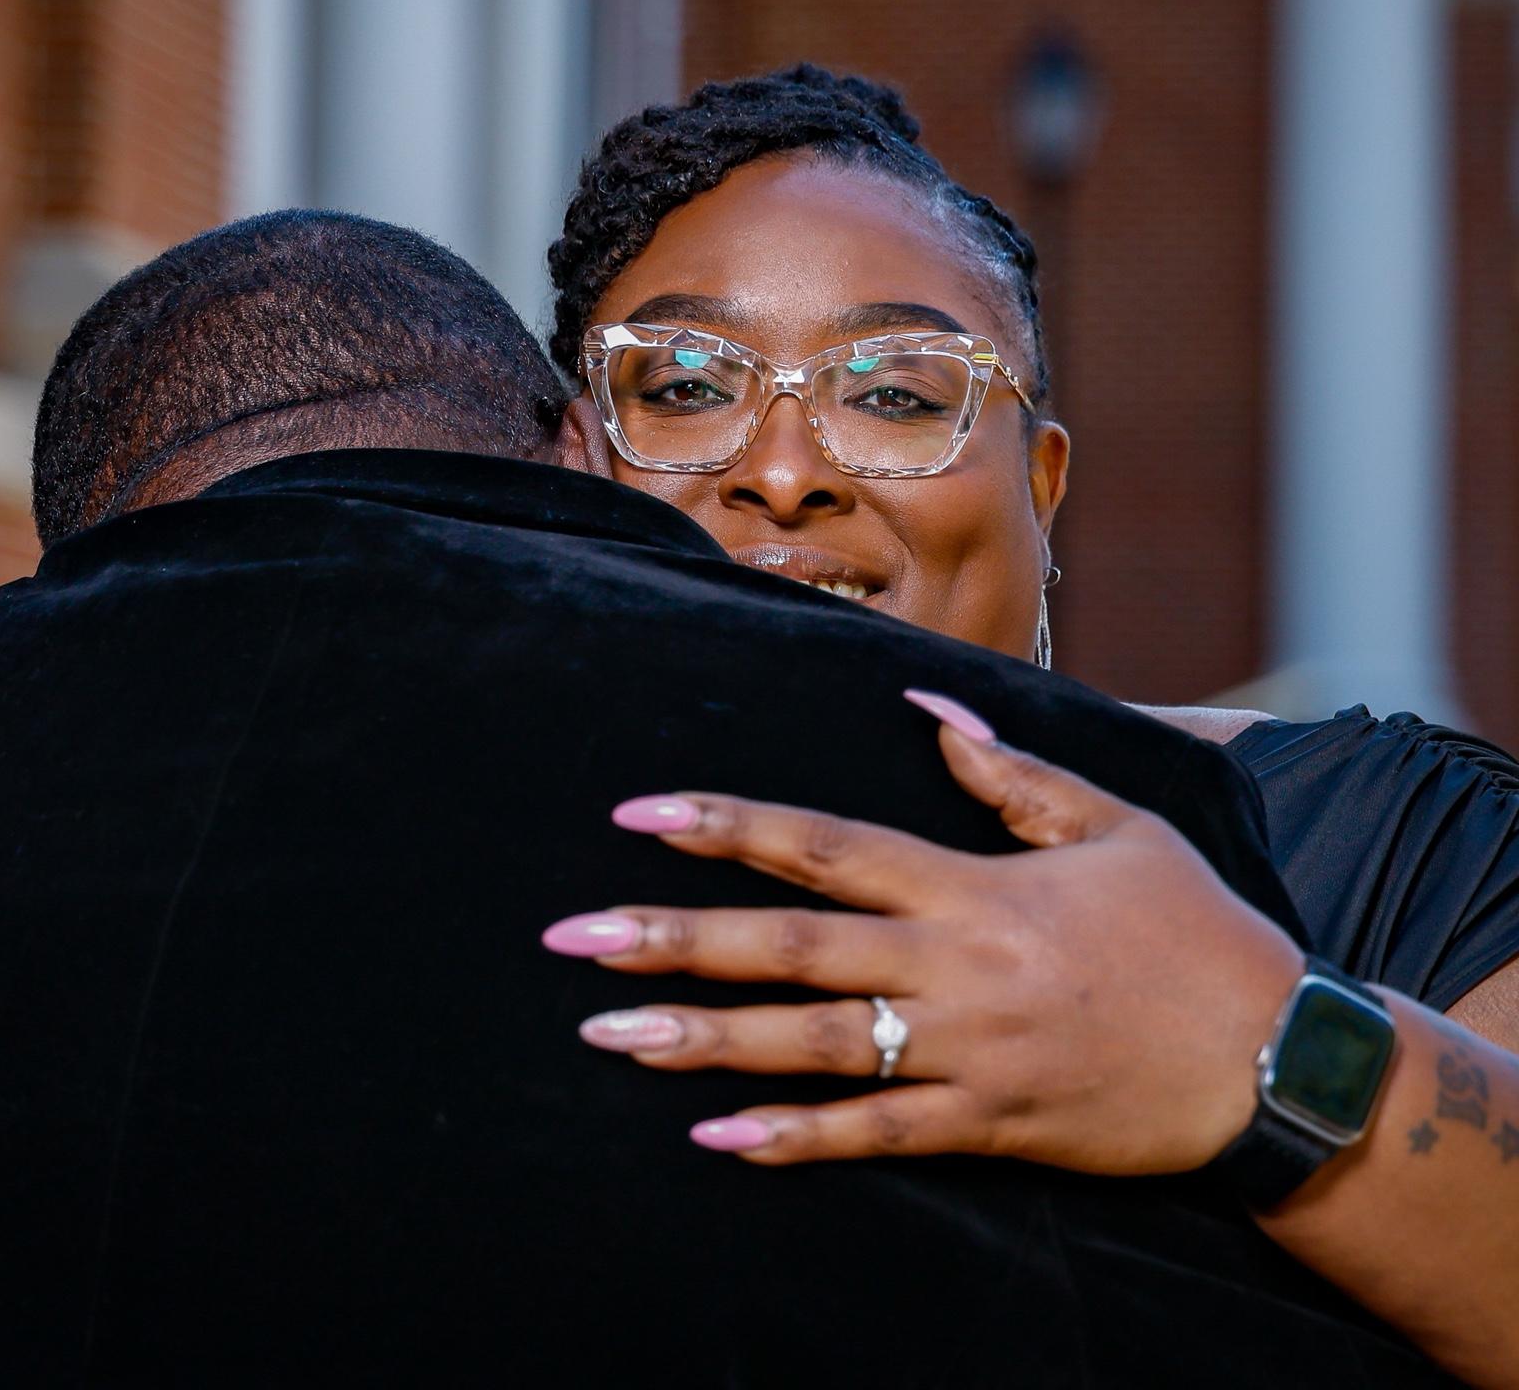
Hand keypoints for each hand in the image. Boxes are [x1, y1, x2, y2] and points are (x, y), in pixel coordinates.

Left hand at [543, 690, 1304, 1170]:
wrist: (1275, 1058)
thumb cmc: (1189, 927)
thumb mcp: (1111, 824)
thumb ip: (1007, 771)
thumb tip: (924, 707)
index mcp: (973, 885)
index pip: (825, 848)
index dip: (728, 829)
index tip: (640, 816)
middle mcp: (953, 968)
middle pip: (792, 950)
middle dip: (676, 938)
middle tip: (574, 940)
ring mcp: (966, 1054)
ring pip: (813, 1048)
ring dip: (705, 1041)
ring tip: (608, 1037)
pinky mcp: (989, 1126)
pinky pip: (877, 1138)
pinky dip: (796, 1141)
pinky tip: (716, 1138)